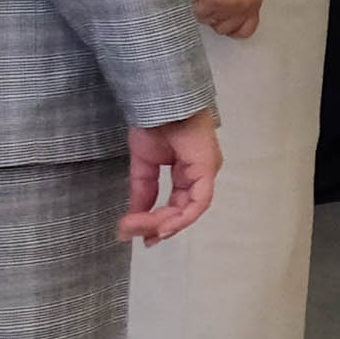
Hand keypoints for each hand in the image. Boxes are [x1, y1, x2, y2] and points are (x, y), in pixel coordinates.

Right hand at [123, 111, 220, 243]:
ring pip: (190, 209)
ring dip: (165, 223)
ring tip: (145, 232)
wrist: (157, 102)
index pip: (179, 204)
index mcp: (189, 171)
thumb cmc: (154, 124)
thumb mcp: (143, 164)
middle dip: (158, 226)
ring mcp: (206, 171)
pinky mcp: (207, 169)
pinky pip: (199, 201)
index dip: (160, 222)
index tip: (139, 235)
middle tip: (135, 235)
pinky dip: (182, 217)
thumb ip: (142, 191)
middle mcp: (201, 174)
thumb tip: (133, 218)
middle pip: (183, 210)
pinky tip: (164, 226)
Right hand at [192, 0, 263, 40]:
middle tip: (211, 5)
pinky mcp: (210, 5)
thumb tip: (229, 10)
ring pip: (208, 21)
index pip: (246, 30)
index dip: (234, 30)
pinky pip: (198, 12)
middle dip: (216, 19)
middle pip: (224, 29)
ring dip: (205, 10)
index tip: (226, 25)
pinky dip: (196, 4)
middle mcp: (241, 10)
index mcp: (253, 3)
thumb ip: (240, 1)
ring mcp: (225, 9)